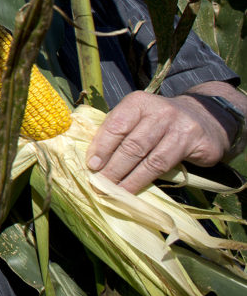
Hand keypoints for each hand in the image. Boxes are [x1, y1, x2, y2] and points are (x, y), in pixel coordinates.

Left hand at [86, 88, 234, 192]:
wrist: (204, 117)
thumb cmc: (159, 121)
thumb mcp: (137, 117)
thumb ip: (118, 131)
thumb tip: (93, 158)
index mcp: (139, 102)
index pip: (116, 125)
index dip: (102, 147)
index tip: (91, 165)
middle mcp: (160, 112)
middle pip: (132, 145)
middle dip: (113, 168)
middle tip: (99, 185)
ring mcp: (181, 128)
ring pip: (151, 160)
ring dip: (130, 179)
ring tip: (115, 192)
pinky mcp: (197, 144)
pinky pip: (169, 167)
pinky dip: (148, 181)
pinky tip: (136, 190)